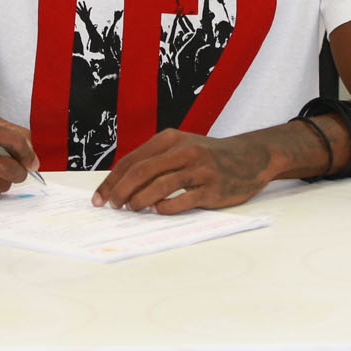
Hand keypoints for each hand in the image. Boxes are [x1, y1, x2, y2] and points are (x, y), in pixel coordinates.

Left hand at [93, 129, 272, 214]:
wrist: (250, 157)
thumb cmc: (208, 155)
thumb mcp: (181, 146)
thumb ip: (155, 160)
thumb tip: (121, 185)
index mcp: (170, 139)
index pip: (132, 160)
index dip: (112, 180)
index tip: (100, 197)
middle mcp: (184, 150)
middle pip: (141, 172)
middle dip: (120, 191)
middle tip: (112, 206)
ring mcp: (199, 169)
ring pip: (159, 186)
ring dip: (139, 201)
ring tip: (131, 209)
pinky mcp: (212, 188)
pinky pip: (181, 201)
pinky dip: (164, 208)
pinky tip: (156, 211)